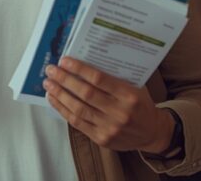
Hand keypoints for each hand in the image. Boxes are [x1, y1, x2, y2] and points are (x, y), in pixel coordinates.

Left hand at [44, 57, 173, 152]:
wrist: (152, 132)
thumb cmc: (141, 104)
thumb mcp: (135, 87)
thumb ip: (115, 77)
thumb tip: (86, 61)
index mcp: (129, 96)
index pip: (99, 79)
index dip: (79, 69)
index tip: (64, 61)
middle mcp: (119, 112)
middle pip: (86, 94)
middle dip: (65, 80)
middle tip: (51, 70)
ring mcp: (109, 127)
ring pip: (78, 109)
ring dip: (60, 95)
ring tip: (49, 84)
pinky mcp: (101, 139)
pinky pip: (77, 123)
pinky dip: (63, 110)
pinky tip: (54, 100)